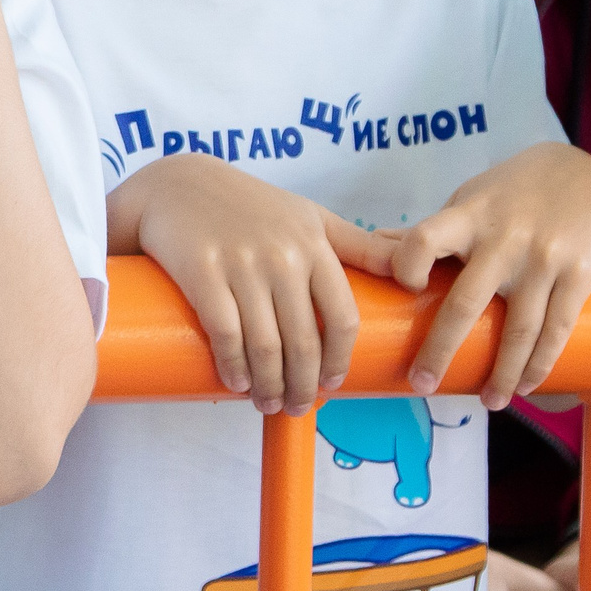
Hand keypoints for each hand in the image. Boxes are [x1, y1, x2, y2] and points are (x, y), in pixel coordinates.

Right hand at [119, 153, 396, 413]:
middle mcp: (282, 255)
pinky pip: (225, 332)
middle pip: (303, 340)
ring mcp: (240, 263)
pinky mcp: (201, 270)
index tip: (330, 385)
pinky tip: (237, 382)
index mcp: (313, 245)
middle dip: (302, 386)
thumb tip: (414, 273)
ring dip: (269, 385)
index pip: (341, 318)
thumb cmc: (250, 204)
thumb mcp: (310, 216)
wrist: (177, 183)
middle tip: (297, 407)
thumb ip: (360, 244)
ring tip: (268, 402)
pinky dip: (234, 366)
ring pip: (265, 344)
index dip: (338, 361)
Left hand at [388, 143, 590, 407]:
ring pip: (519, 328)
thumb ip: (430, 231)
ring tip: (488, 401)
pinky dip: (540, 363)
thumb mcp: (468, 201)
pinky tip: (528, 384)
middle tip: (421, 384)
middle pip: (465, 302)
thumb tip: (371, 249)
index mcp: (467, 216)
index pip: (422, 238)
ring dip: (502, 373)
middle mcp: (504, 238)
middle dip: (439, 349)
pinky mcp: (581, 273)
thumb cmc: (510, 192)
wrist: (581, 170)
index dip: (405, 264)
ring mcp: (544, 258)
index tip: (404, 290)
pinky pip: (558, 328)